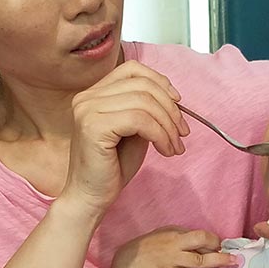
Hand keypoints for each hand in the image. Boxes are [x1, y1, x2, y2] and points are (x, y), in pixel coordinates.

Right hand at [62, 61, 188, 215]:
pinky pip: (140, 120)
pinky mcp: (93, 126)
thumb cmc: (111, 168)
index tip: (177, 102)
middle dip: (170, 108)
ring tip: (174, 146)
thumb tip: (172, 97)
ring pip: (144, 102)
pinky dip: (160, 134)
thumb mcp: (134, 131)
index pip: (132, 70)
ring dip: (168, 125)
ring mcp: (87, 110)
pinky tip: (165, 150)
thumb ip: (146, 109)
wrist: (90, 198)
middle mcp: (86, 97)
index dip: (160, 82)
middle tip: (182, 133)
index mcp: (93, 94)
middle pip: (143, 85)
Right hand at [111, 226, 233, 267]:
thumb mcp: (162, 235)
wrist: (126, 263)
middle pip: (202, 241)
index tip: (221, 246)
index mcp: (175, 233)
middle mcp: (175, 244)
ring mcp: (172, 260)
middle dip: (219, 247)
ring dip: (218, 262)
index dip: (213, 239)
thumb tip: (199, 240)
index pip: (200, 234)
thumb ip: (179, 235)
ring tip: (232, 264)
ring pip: (199, 260)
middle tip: (233, 254)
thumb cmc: (145, 248)